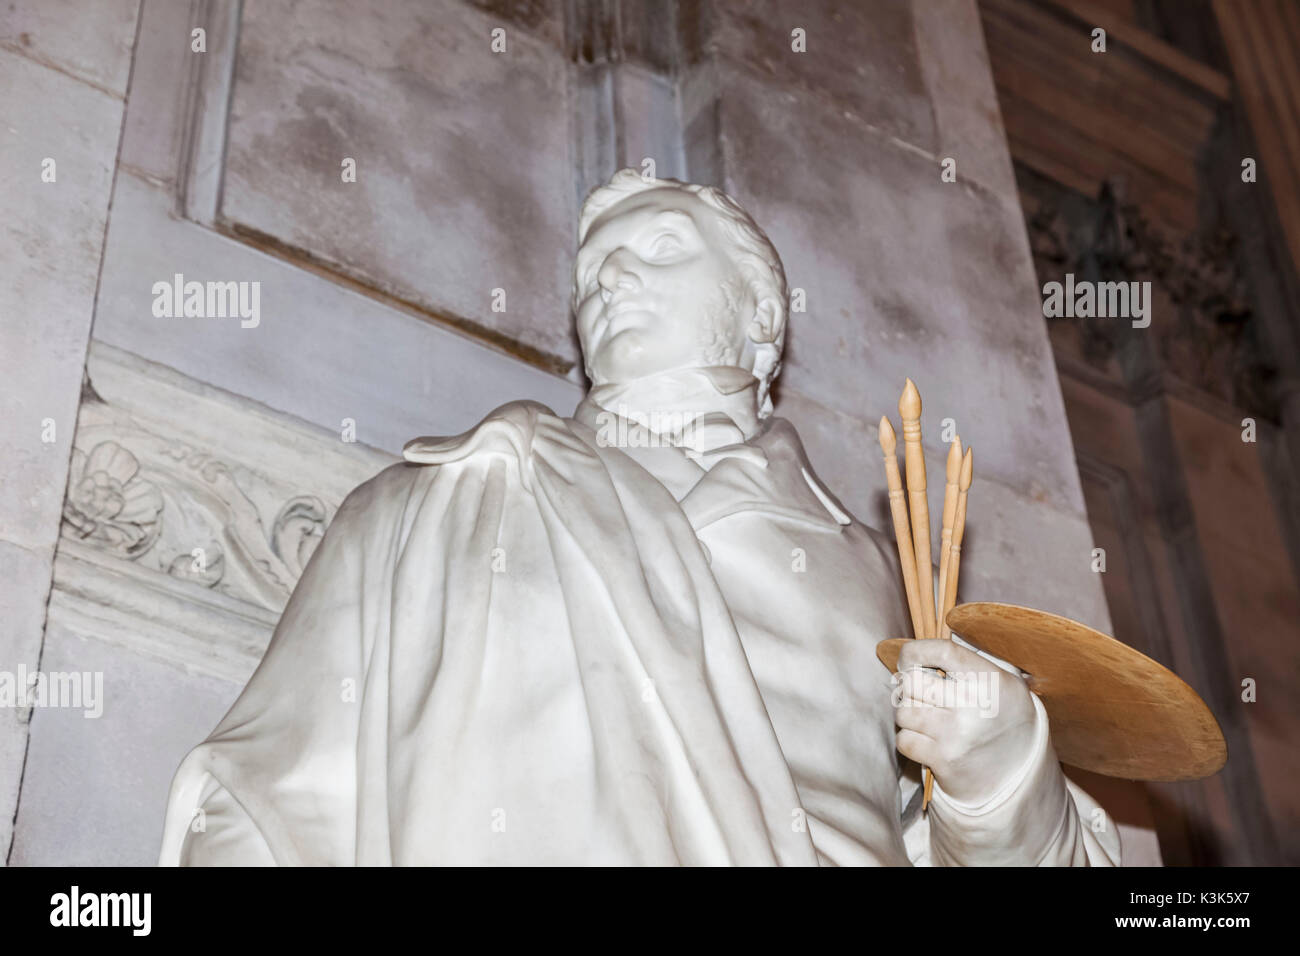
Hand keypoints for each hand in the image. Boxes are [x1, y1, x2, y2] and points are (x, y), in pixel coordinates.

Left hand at [892, 639, 1037, 805]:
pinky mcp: (942, 760)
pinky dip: (910, 739)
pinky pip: (904, 740)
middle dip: (910, 686)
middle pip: (912, 682)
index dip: (915, 651)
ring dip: (909, 713)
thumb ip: (972, 657)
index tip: (909, 658)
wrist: (1019, 771)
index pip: (940, 651)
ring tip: (927, 716)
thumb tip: (936, 636)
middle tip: (920, 692)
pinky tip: (928, 738)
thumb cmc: (1005, 716)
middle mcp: (971, 706)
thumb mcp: (1004, 680)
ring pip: (903, 712)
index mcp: (988, 680)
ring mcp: (954, 735)